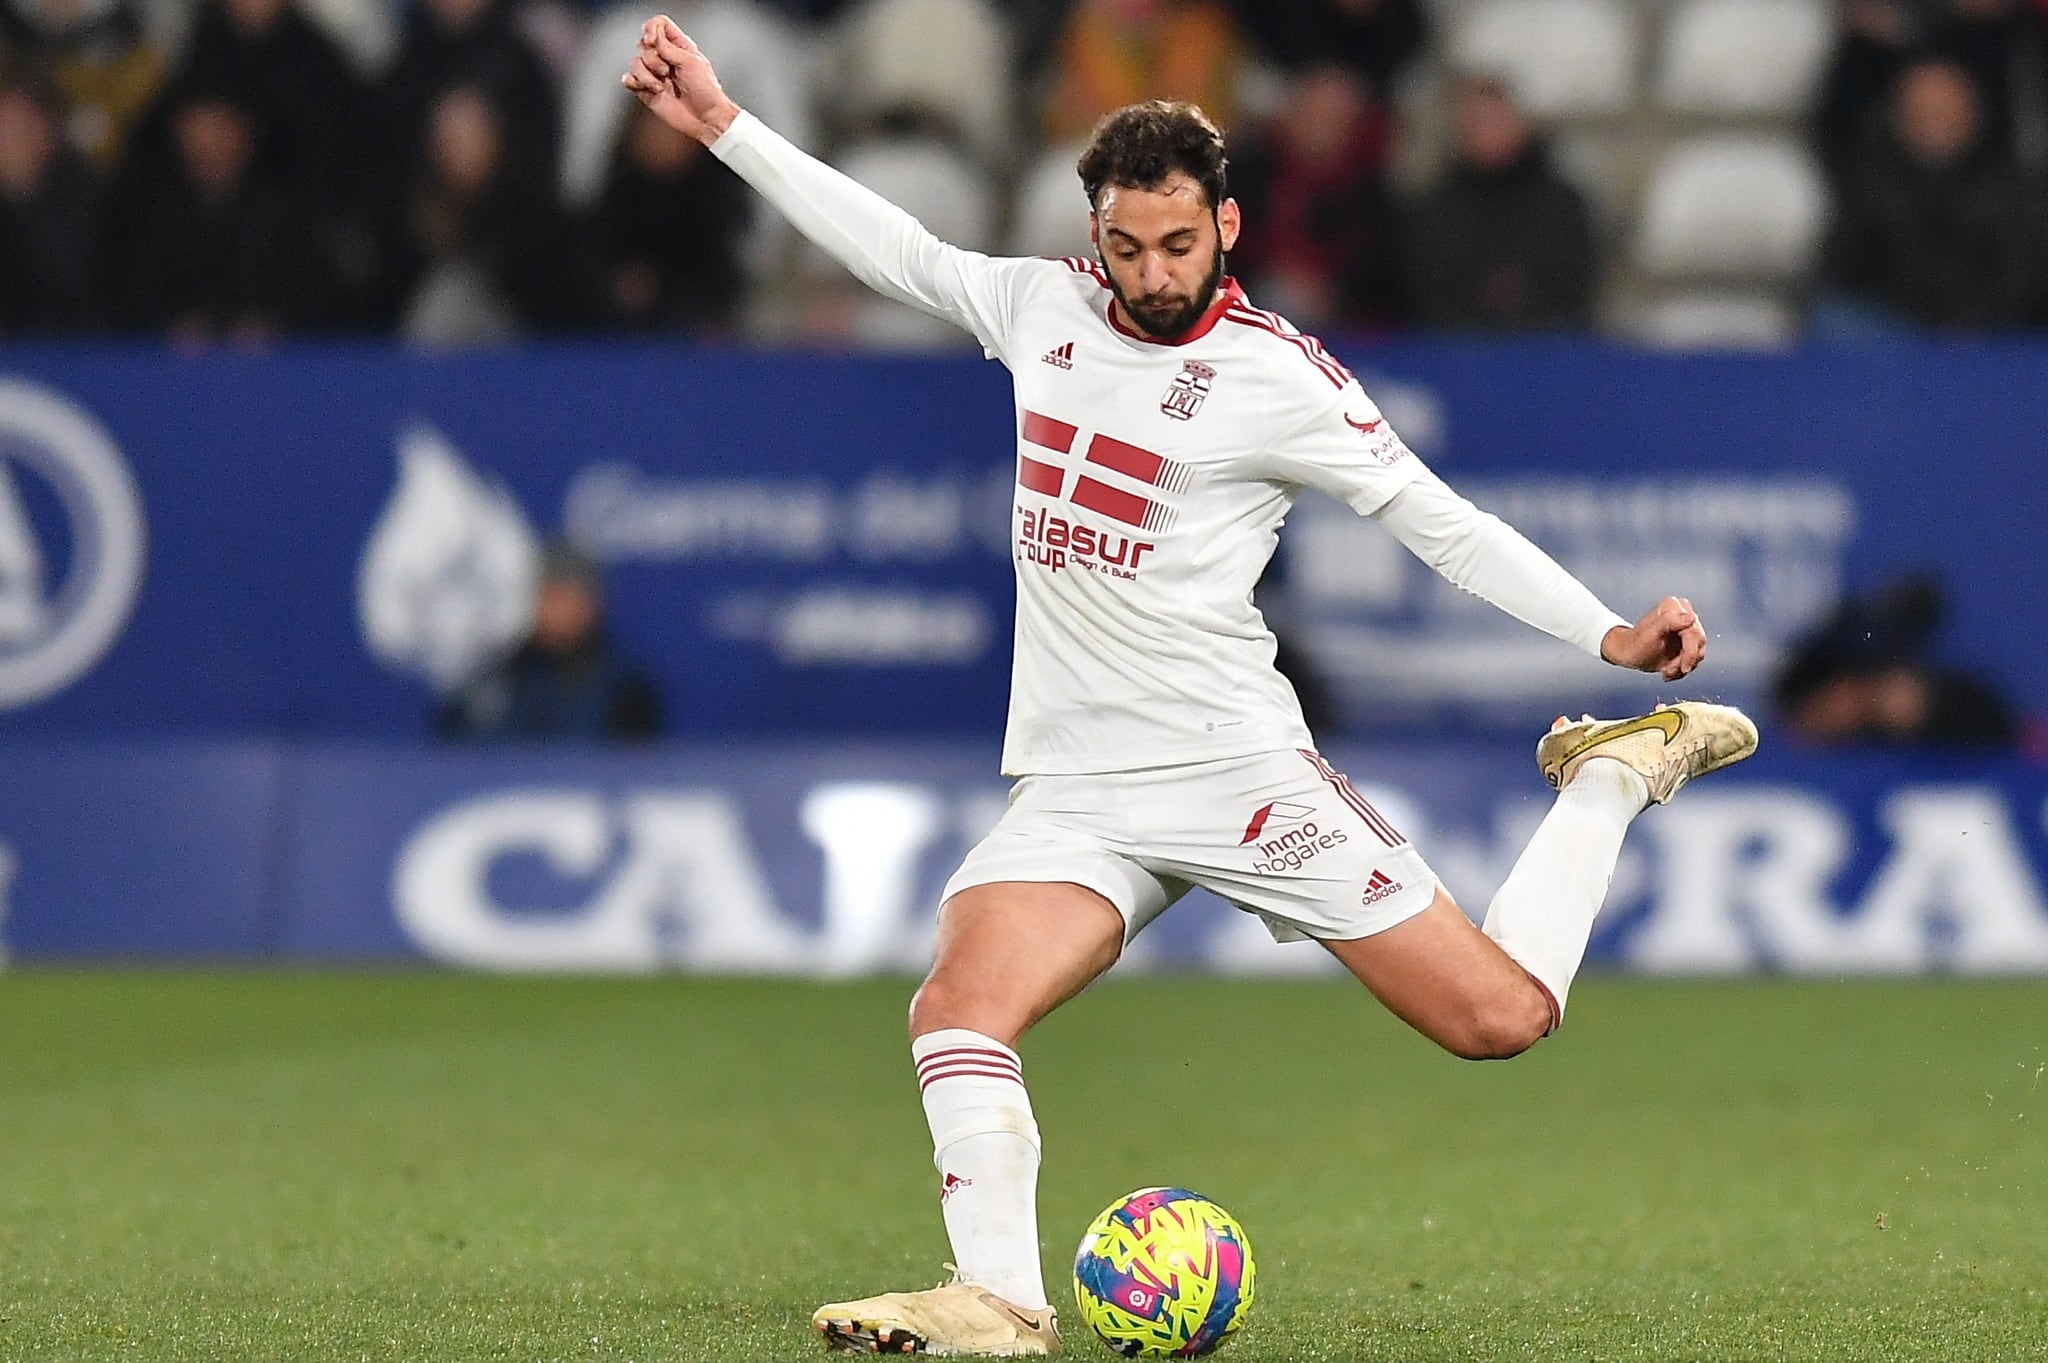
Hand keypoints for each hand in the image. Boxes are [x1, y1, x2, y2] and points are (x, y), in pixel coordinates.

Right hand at [621, 15, 739, 145]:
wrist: (705, 118)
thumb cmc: (706, 91)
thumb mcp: (691, 62)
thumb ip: (669, 48)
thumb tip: (654, 38)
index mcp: (678, 46)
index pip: (658, 24)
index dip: (651, 29)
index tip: (653, 41)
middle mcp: (665, 58)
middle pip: (643, 44)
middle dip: (652, 59)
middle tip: (667, 72)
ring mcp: (654, 74)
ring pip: (635, 62)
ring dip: (647, 75)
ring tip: (662, 86)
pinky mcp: (646, 89)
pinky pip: (629, 79)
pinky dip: (636, 83)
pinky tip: (651, 89)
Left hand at [1601, 596, 1706, 681]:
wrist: (1629, 653)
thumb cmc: (1635, 644)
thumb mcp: (1649, 633)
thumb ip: (1669, 621)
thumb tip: (1691, 617)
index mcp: (1673, 606)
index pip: (1693, 633)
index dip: (1690, 652)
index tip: (1683, 667)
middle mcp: (1684, 613)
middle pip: (1699, 643)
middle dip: (1684, 661)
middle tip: (1667, 670)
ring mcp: (1688, 627)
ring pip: (1699, 652)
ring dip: (1682, 667)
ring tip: (1666, 670)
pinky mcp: (1689, 640)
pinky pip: (1695, 658)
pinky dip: (1682, 668)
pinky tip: (1668, 669)